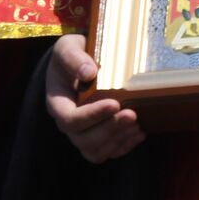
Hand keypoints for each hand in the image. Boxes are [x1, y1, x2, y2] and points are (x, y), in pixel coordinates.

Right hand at [45, 33, 143, 162]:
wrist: (81, 61)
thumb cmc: (73, 54)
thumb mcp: (68, 47)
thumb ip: (74, 58)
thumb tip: (89, 72)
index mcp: (58, 103)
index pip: (69, 119)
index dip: (91, 116)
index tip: (114, 103)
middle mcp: (68, 122)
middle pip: (83, 140)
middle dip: (109, 129)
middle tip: (132, 114)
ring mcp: (83, 132)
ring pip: (95, 151)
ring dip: (117, 140)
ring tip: (137, 124)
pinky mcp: (99, 135)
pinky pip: (108, 151)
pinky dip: (124, 146)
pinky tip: (140, 132)